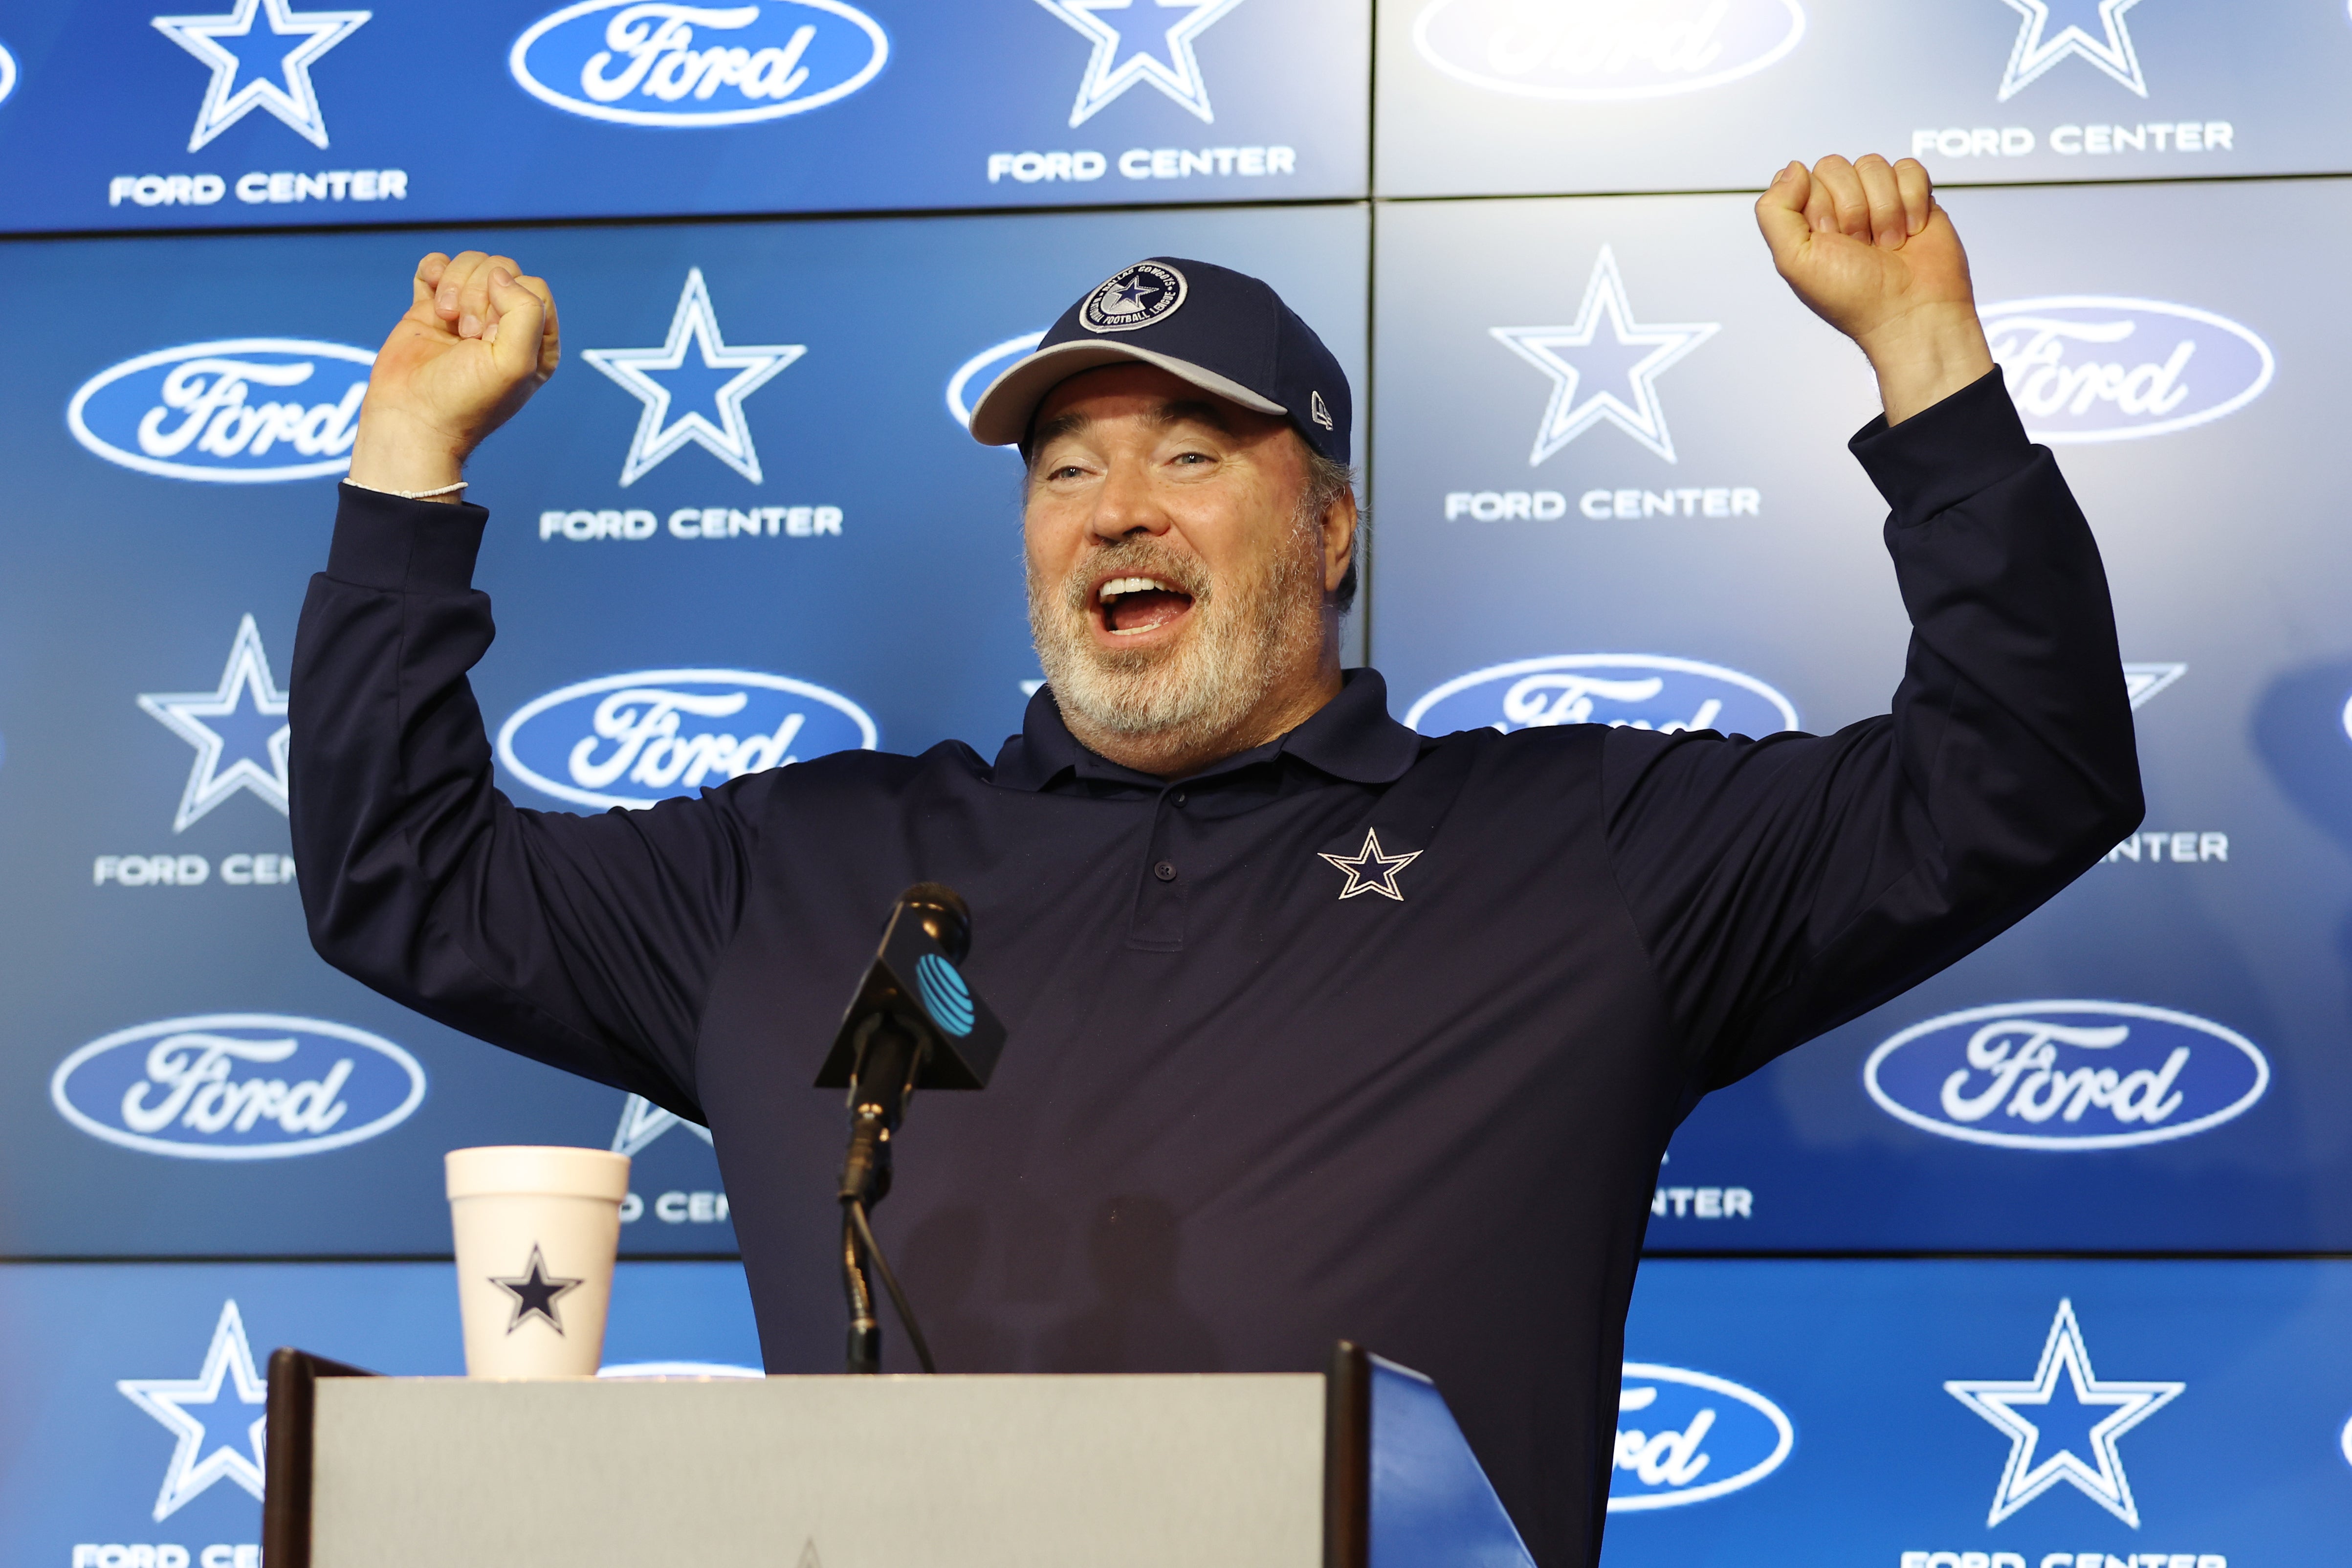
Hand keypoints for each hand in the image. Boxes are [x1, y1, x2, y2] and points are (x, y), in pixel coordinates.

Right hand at [347, 251, 559, 499]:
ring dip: (455, 284)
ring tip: (446, 321)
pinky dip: (433, 271)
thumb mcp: (515, 363)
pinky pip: (437, 266)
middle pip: (501, 270)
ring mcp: (467, 313)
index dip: (508, 301)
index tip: (487, 336)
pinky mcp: (431, 309)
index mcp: (536, 341)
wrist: (410, 419)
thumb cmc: (465, 400)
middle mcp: (504, 324)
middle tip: (466, 334)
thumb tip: (500, 274)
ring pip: (471, 264)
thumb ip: (525, 311)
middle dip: (478, 293)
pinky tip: (430, 295)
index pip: (534, 287)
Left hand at [1755, 155, 1994, 424]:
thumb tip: (1792, 169)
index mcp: (1807, 223)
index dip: (1818, 206)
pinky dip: (1912, 200)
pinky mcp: (1914, 197)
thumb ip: (1775, 211)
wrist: (1911, 312)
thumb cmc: (1854, 297)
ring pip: (1873, 165)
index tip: (1830, 240)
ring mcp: (1878, 200)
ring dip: (1883, 209)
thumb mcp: (1794, 261)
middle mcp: (1840, 208)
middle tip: (1860, 245)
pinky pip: (1908, 168)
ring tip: (1887, 245)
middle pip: (1836, 166)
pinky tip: (1910, 232)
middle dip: (1851, 208)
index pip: (1802, 178)